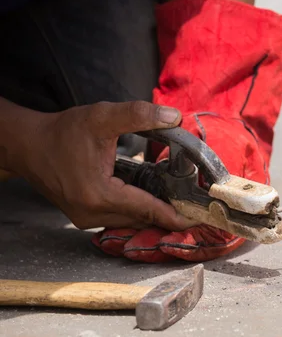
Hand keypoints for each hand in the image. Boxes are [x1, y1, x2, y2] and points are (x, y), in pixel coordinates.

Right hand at [10, 100, 193, 230]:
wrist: (29, 145)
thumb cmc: (63, 132)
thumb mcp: (101, 116)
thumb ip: (138, 115)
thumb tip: (174, 117)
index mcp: (98, 195)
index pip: (147, 209)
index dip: (174, 214)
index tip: (198, 217)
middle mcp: (92, 214)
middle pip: (142, 218)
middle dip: (168, 211)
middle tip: (193, 202)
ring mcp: (87, 220)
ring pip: (132, 221)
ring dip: (153, 211)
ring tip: (177, 198)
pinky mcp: (85, 218)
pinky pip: (120, 218)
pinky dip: (137, 209)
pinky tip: (151, 196)